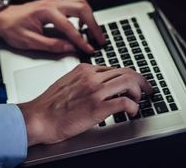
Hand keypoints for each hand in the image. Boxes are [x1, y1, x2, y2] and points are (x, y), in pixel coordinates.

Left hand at [0, 0, 106, 53]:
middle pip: (81, 8)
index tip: (89, 49)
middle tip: (100, 39)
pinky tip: (83, 25)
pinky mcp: (55, 3)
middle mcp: (52, 3)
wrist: (1, 17)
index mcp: (46, 12)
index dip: (81, 40)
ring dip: (90, 16)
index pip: (70, 27)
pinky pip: (74, 4)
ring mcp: (54, 1)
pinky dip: (83, 13)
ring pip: (80, 2)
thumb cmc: (12, 28)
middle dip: (93, 24)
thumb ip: (51, 45)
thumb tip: (69, 48)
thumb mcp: (29, 41)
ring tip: (94, 32)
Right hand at [18, 64, 152, 144]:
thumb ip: (83, 80)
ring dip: (139, 92)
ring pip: (129, 82)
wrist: (38, 118)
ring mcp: (95, 91)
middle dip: (141, 81)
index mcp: (84, 69)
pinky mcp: (97, 108)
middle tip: (147, 89)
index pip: (114, 67)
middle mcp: (91, 77)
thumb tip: (97, 85)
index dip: (128, 76)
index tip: (134, 82)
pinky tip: (132, 112)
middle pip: (126, 71)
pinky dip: (133, 107)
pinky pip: (124, 102)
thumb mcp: (66, 83)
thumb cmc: (49, 106)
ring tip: (140, 100)